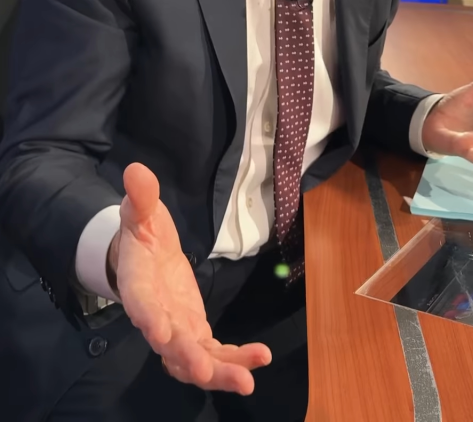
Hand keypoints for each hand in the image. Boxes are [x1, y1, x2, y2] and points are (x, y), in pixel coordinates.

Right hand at [108, 163, 270, 392]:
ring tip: (247, 379)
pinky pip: (215, 353)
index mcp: (139, 286)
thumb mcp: (140, 211)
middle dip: (189, 359)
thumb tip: (136, 171)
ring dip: (219, 373)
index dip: (150, 320)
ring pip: (194, 361)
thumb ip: (141, 197)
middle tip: (208, 371)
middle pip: (169, 346)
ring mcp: (177, 330)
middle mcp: (156, 317)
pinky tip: (260, 358)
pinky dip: (234, 359)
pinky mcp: (196, 333)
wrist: (143, 257)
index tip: (161, 334)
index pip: (142, 304)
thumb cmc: (141, 233)